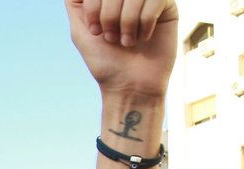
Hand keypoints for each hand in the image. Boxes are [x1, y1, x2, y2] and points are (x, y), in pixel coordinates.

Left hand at [64, 0, 178, 99]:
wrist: (132, 86)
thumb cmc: (106, 62)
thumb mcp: (81, 32)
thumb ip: (76, 3)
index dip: (93, 8)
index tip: (95, 32)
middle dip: (110, 15)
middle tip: (112, 39)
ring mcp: (147, 0)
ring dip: (127, 20)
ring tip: (128, 42)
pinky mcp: (167, 7)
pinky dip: (146, 21)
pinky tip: (144, 38)